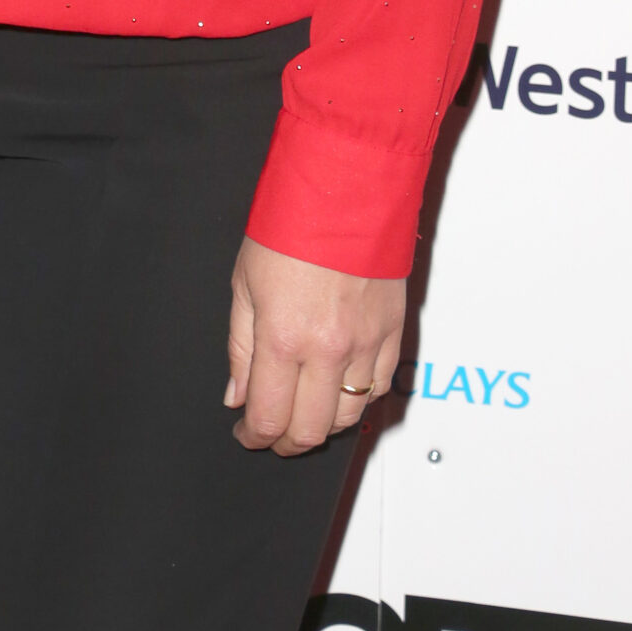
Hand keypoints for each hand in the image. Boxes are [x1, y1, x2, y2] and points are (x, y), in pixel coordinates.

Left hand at [224, 237, 404, 456]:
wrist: (345, 188)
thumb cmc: (290, 225)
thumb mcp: (244, 283)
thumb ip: (241, 348)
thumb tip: (238, 395)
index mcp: (284, 336)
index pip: (270, 416)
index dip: (255, 436)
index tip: (246, 434)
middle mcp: (329, 348)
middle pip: (312, 429)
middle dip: (286, 441)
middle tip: (271, 433)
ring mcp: (366, 343)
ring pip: (350, 417)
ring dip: (323, 425)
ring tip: (303, 414)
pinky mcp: (394, 332)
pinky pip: (380, 387)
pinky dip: (359, 401)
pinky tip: (339, 392)